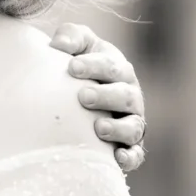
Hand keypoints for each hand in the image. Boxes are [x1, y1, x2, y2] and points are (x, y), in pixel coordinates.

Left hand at [50, 22, 145, 173]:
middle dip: (106, 96)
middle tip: (82, 96)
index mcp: (119, 70)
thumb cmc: (76, 68)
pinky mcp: (129, 147)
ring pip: (133, 126)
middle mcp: (130, 96)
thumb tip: (59, 45)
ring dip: (117, 128)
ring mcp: (131, 122)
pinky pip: (136, 155)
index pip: (111, 66)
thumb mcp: (76, 47)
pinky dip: (130, 157)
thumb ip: (70, 37)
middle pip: (125, 96)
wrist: (74, 99)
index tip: (71, 67)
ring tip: (97, 128)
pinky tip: (118, 158)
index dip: (93, 66)